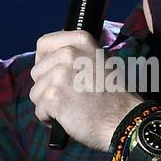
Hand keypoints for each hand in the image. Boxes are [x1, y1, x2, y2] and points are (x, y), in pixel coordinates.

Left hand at [29, 31, 143, 151]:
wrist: (124, 119)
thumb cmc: (114, 96)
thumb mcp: (100, 61)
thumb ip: (76, 55)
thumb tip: (51, 58)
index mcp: (80, 41)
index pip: (43, 44)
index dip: (44, 61)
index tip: (53, 73)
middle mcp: (68, 53)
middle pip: (37, 71)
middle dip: (47, 87)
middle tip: (68, 96)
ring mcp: (59, 75)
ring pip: (36, 92)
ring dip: (48, 105)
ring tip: (70, 109)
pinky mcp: (53, 97)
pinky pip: (39, 110)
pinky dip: (49, 119)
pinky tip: (67, 119)